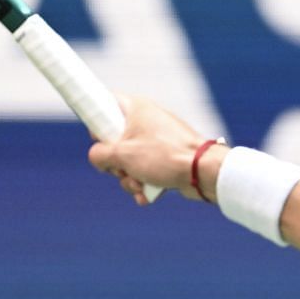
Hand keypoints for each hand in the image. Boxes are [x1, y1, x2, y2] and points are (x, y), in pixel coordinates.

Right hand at [86, 93, 216, 204]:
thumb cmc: (164, 156)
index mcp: (136, 108)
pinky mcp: (166, 158)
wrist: (203, 172)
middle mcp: (147, 121)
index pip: (106, 103)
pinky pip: (146, 171)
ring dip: (129, 179)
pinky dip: (144, 184)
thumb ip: (99, 154)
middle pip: (115, 141)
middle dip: (115, 164)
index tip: (97, 138)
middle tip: (122, 169)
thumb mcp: (121, 154)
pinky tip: (147, 195)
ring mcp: (158, 141)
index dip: (97, 121)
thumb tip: (98, 158)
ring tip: (139, 185)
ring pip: (130, 161)